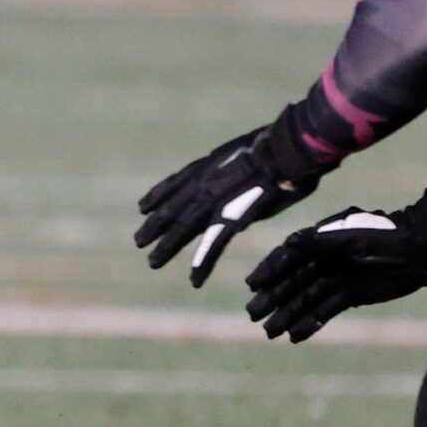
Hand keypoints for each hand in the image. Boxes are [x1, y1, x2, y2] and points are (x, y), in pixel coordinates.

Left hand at [134, 124, 324, 285]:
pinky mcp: (232, 218)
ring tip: (153, 263)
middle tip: (138, 241)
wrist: (287, 149)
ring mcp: (214, 202)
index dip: (158, 196)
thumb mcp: (243, 153)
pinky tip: (195, 279)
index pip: (174, 183)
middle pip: (171, 209)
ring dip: (167, 247)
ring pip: (183, 229)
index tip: (142, 208)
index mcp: (207, 167)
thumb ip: (231, 172)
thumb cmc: (278, 147)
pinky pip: (212, 245)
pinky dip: (203, 263)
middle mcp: (203, 185)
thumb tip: (234, 184)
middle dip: (154, 226)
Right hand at [244, 189, 426, 340]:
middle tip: (252, 314)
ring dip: (286, 315)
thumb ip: (322, 241)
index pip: (287, 258)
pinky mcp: (349, 296)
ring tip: (268, 333)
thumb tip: (290, 243)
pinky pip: (324, 311)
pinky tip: (294, 337)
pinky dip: (309, 324)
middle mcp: (322, 262)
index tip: (253, 285)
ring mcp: (335, 280)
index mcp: (319, 243)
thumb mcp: (353, 235)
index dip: (269, 271)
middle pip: (291, 282)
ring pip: (304, 300)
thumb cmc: (386, 235)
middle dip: (272, 298)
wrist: (420, 249)